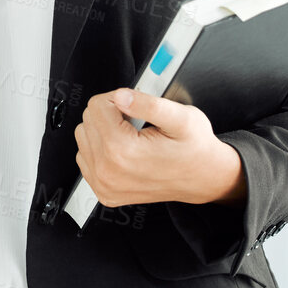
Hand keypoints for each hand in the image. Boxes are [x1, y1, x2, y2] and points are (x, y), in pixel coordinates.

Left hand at [73, 87, 247, 207]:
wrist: (203, 178)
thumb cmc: (194, 149)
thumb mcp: (182, 118)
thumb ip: (148, 104)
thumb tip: (120, 96)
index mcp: (123, 151)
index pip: (97, 105)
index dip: (119, 99)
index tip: (136, 108)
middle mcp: (108, 171)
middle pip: (88, 119)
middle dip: (111, 114)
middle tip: (137, 123)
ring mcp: (104, 185)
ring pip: (84, 137)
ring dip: (103, 131)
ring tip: (131, 137)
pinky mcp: (104, 191)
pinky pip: (85, 157)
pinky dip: (101, 149)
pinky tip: (124, 150)